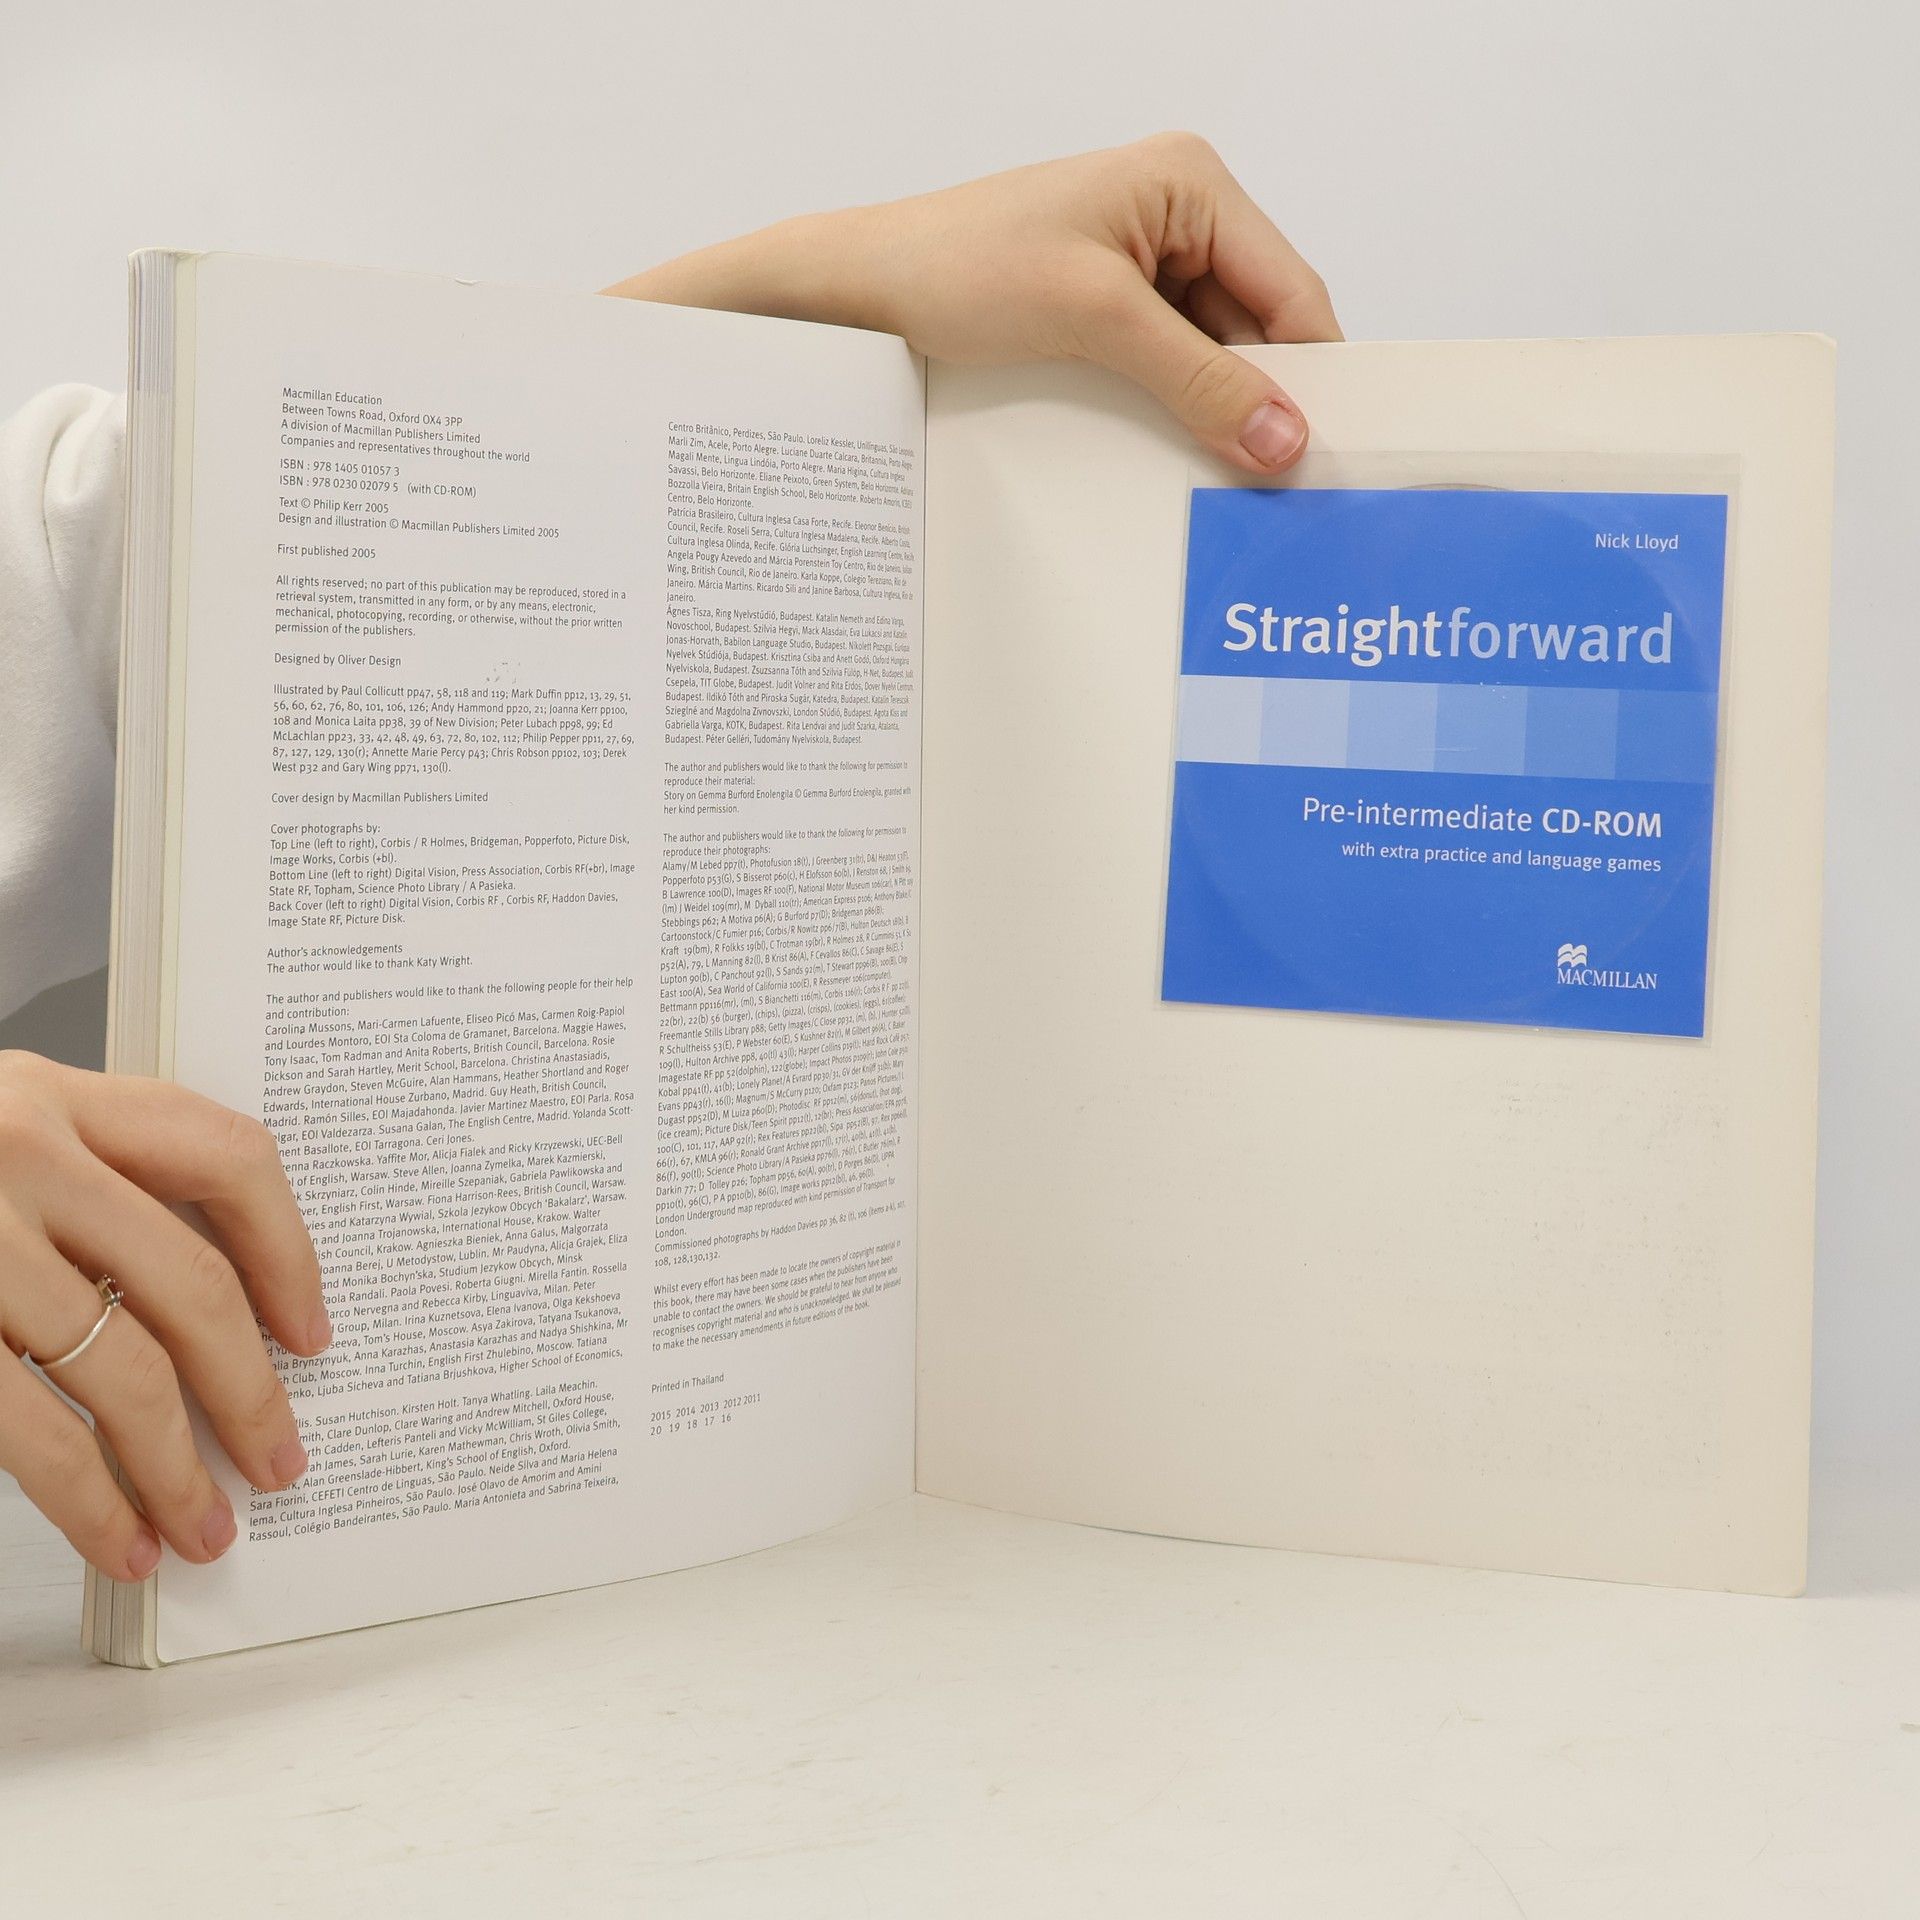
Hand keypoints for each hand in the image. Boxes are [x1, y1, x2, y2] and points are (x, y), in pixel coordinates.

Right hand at [0, 1052, 327, 1579]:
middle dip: (252, 1389)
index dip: (289, 1249)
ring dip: (177, 1468)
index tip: (313, 1326)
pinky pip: (32, 1431)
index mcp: (53, 1096)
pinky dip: (91, 1499)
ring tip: (208, 1525)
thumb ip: (85, 1180)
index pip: (227, 1155)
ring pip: (124, 1371)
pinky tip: (123, 1537)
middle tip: (282, 1458)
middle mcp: (18, 1153)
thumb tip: (208, 1311)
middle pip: (193, 1283)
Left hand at [607, 132, 1341, 474]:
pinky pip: (1168, 365)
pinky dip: (1175, 410)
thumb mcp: (1096, 321)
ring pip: (1215, 354)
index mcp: (1190, 183)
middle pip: (1259, 325)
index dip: (1314, 373)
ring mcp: (1141, 261)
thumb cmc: (960, 267)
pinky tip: (1174, 455)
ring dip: (1216, 413)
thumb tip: (1284, 439)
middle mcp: (1178, 214)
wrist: (862, 290)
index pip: (1291, 289)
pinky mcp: (1106, 306)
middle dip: (1264, 399)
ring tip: (1226, 479)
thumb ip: (1199, 380)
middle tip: (1280, 484)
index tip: (1328, 452)